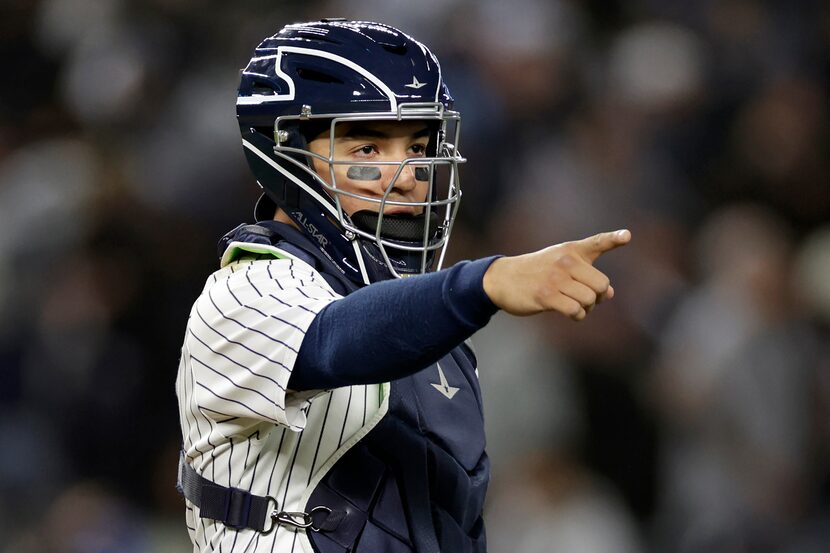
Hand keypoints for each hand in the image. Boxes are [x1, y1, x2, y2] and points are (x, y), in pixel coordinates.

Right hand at [483, 229, 630, 319]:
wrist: (502, 278)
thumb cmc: (536, 272)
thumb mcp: (559, 264)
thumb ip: (587, 275)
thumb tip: (611, 293)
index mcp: (570, 250)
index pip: (597, 242)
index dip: (614, 239)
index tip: (627, 236)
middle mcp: (565, 262)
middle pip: (602, 284)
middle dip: (598, 296)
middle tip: (585, 298)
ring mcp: (555, 279)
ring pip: (590, 299)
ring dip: (586, 308)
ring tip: (574, 305)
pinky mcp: (546, 296)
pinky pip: (576, 310)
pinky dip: (577, 315)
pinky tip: (569, 312)